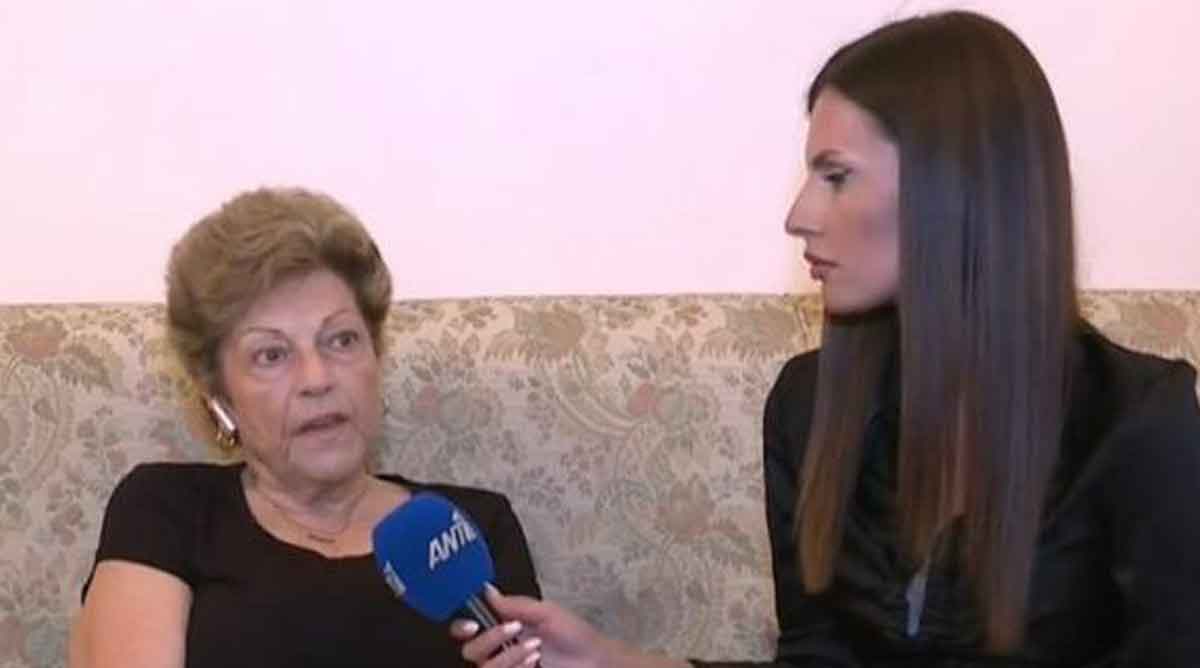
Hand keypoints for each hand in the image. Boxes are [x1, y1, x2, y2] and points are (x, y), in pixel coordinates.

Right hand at [450, 586, 626, 667]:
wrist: (596, 661)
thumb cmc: (575, 636)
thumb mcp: (547, 613)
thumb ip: (516, 605)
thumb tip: (486, 590)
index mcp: (503, 628)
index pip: (467, 629)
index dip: (462, 627)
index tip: (475, 624)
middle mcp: (500, 651)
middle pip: (469, 651)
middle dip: (489, 640)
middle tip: (515, 629)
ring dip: (508, 657)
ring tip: (534, 649)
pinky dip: (515, 667)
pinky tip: (534, 662)